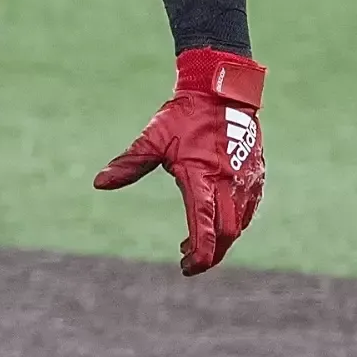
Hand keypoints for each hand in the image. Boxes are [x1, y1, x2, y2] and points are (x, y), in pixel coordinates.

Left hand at [94, 49, 265, 274]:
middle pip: (227, 233)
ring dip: (221, 239)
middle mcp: (230, 182)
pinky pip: (248, 208)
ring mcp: (246, 179)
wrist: (222, 89)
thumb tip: (100, 182)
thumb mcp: (154, 138)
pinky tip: (217, 220)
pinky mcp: (255, 174)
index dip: (200, 253)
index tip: (188, 267)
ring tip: (196, 243)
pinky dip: (234, 223)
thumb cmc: (185, 114)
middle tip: (190, 260)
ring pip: (240, 223)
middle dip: (211, 252)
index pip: (205, 226)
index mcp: (204, 177)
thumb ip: (130, 163)